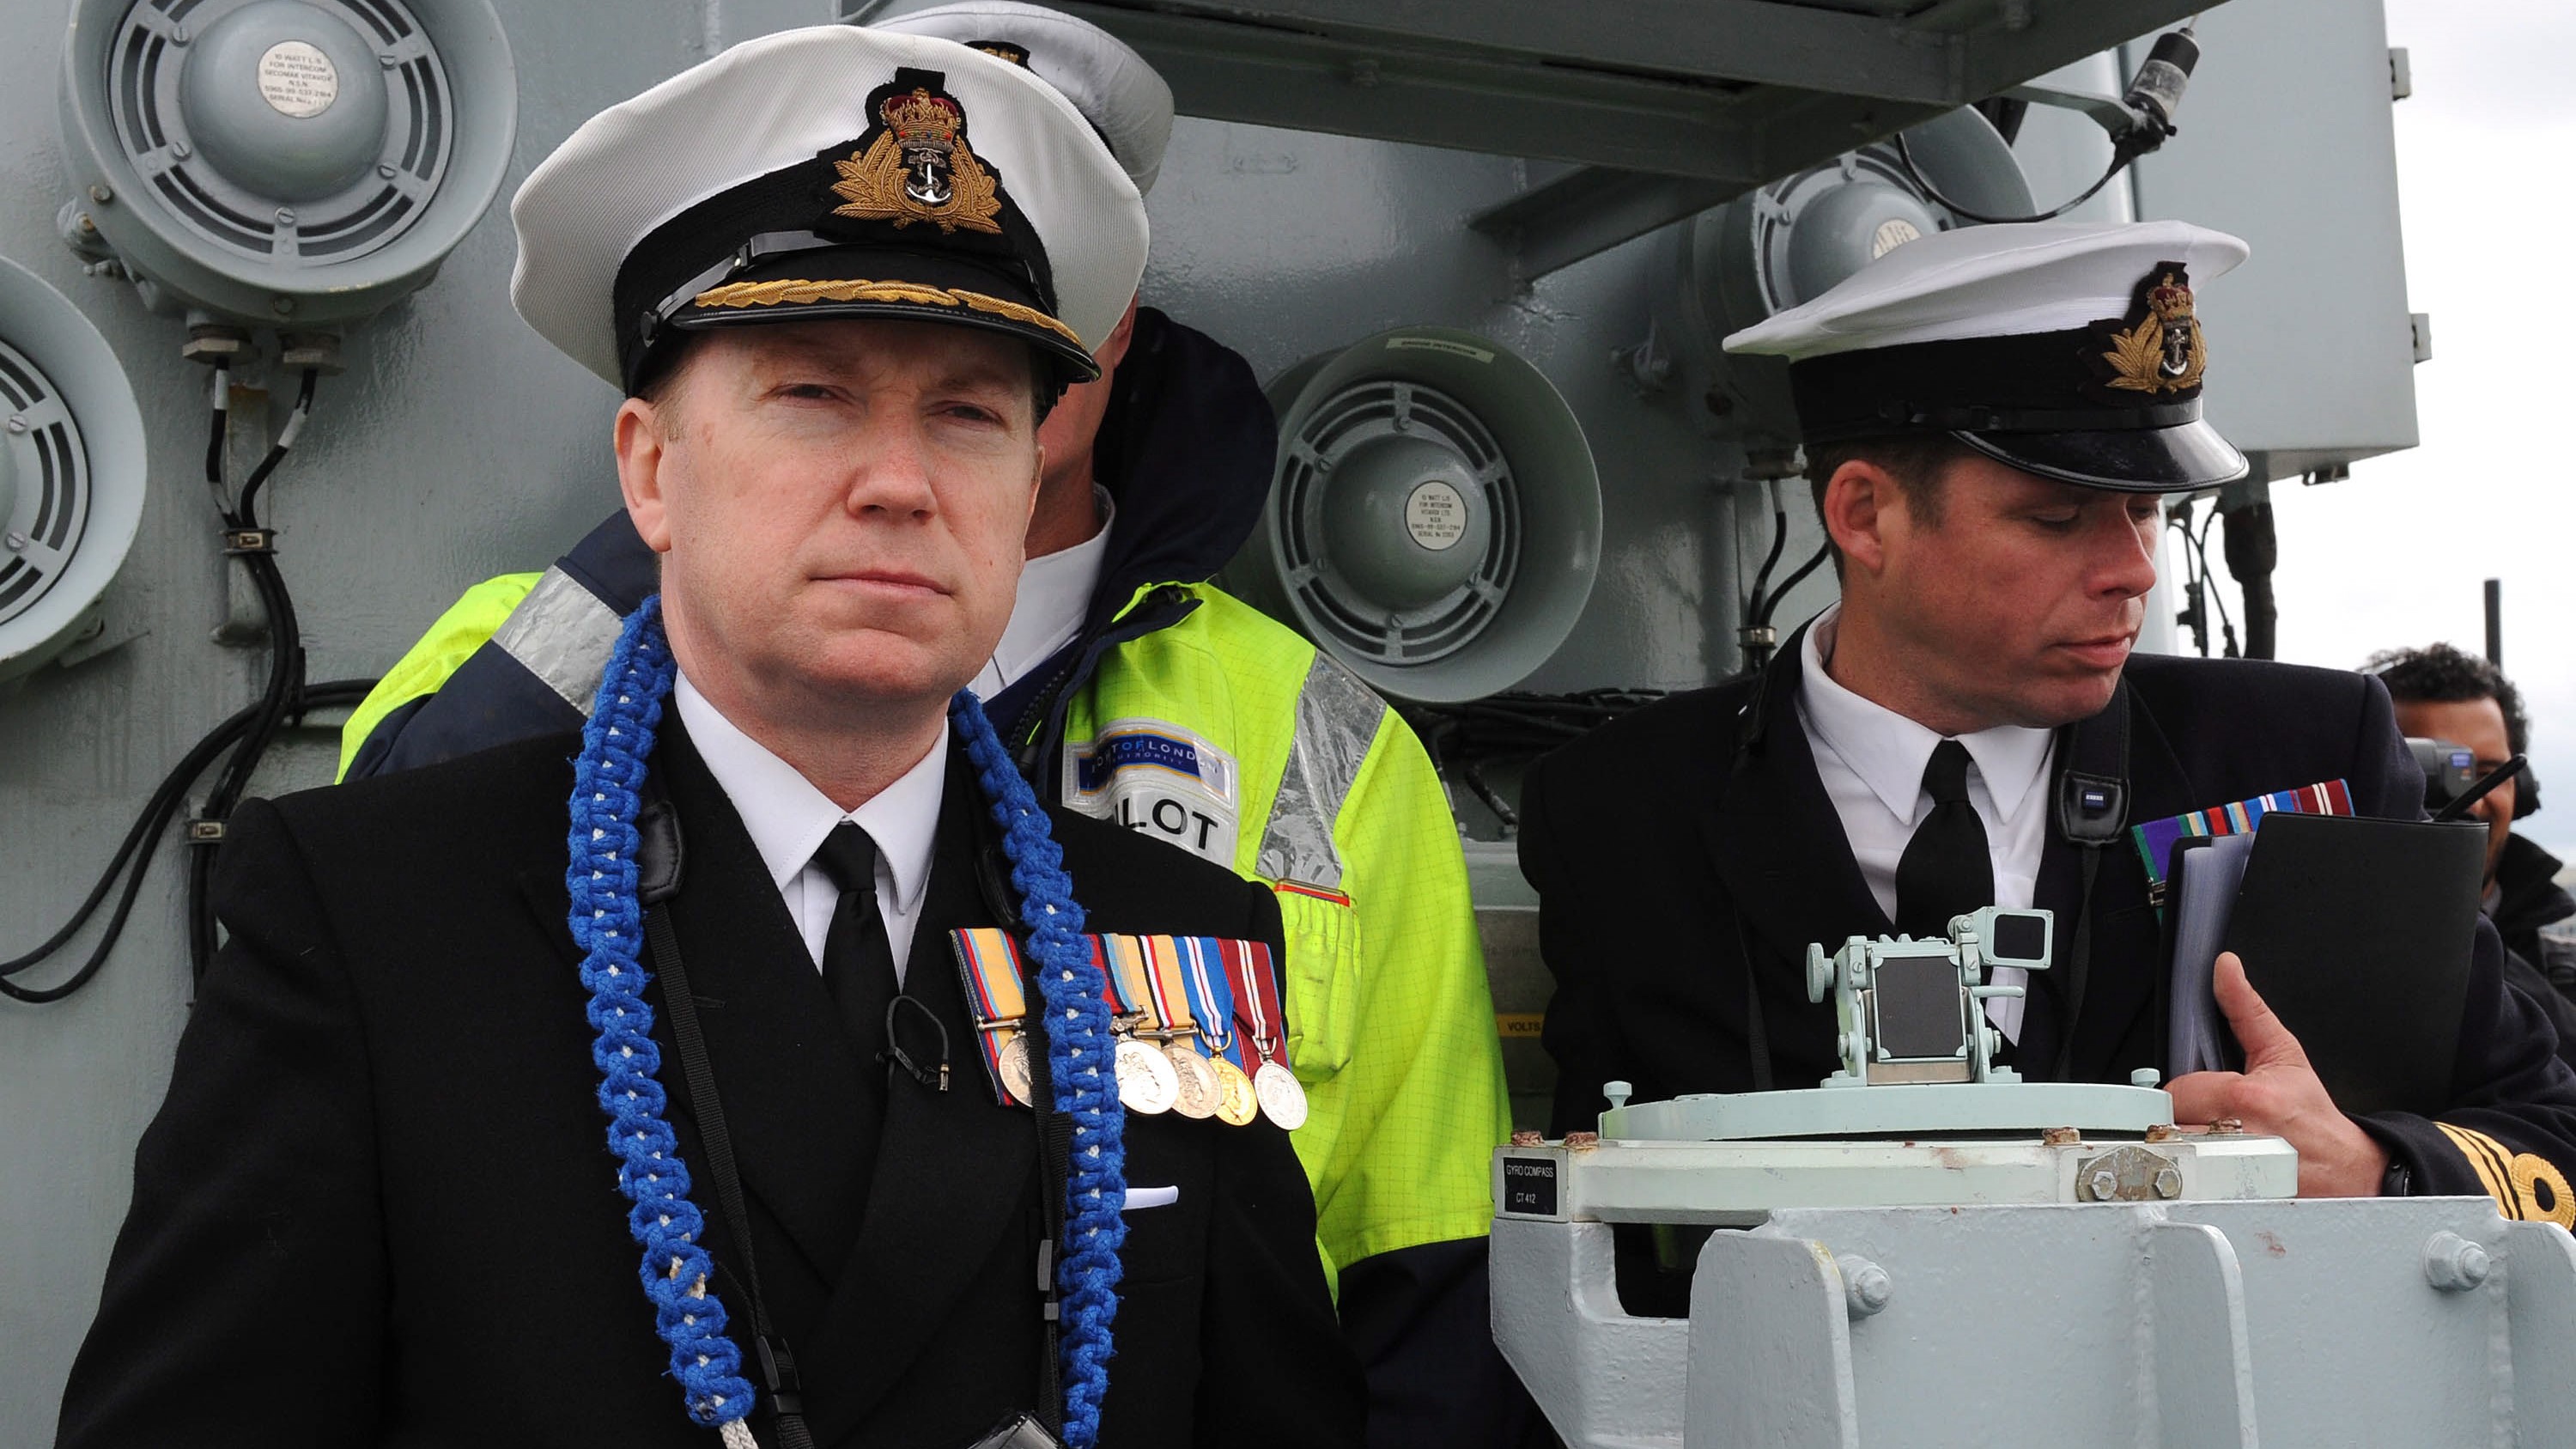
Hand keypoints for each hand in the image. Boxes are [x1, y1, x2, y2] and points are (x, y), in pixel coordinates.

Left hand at [2166, 951, 2390, 1197]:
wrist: (2350, 1171)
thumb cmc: (2313, 1117)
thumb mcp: (2283, 1055)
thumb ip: (2246, 1011)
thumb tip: (2225, 969)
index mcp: (2247, 1098)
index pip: (2175, 1092)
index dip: (2180, 1095)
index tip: (2198, 1101)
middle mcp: (2240, 1138)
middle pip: (2167, 1128)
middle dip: (2176, 1126)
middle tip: (2201, 1128)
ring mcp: (2236, 1178)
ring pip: (2173, 1162)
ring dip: (2180, 1157)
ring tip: (2208, 1152)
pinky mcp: (2235, 1206)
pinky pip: (2189, 1194)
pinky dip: (2192, 1186)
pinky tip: (2214, 1178)